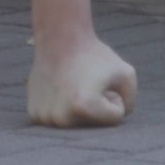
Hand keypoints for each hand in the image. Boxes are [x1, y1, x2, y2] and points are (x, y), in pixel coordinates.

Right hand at [26, 0, 135, 127]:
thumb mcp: (126, 74)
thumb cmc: (95, 56)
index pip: (116, 117)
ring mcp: (45, 118)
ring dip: (80, 107)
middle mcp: (61, 118)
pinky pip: (61, 119)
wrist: (60, 40)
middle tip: (87, 83)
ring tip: (73, 85)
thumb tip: (117, 120)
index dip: (115, 97)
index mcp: (85, 108)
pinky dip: (64, 107)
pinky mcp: (34, 115)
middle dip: (98, 105)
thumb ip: (130, 101)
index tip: (103, 82)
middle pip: (94, 124)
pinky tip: (60, 89)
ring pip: (76, 123)